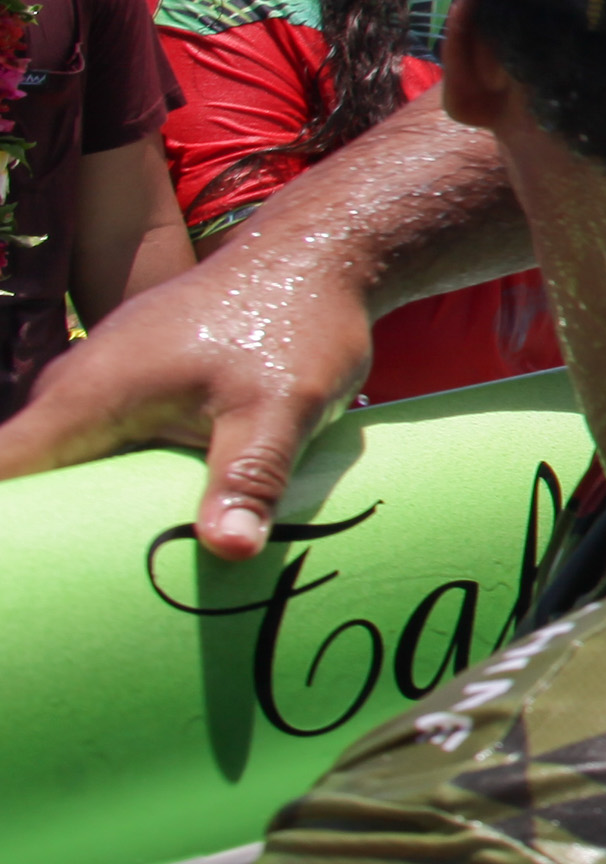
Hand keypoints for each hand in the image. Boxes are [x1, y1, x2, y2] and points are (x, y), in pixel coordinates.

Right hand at [0, 228, 377, 558]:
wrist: (316, 258)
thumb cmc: (296, 323)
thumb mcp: (283, 406)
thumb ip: (250, 476)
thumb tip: (230, 551)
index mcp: (88, 395)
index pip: (5, 470)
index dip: (6, 529)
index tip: (13, 585)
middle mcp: (75, 388)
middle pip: (24, 476)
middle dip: (34, 537)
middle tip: (48, 604)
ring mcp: (100, 385)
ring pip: (62, 464)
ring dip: (71, 517)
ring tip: (88, 587)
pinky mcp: (130, 389)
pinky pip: (95, 448)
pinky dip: (105, 490)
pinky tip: (134, 533)